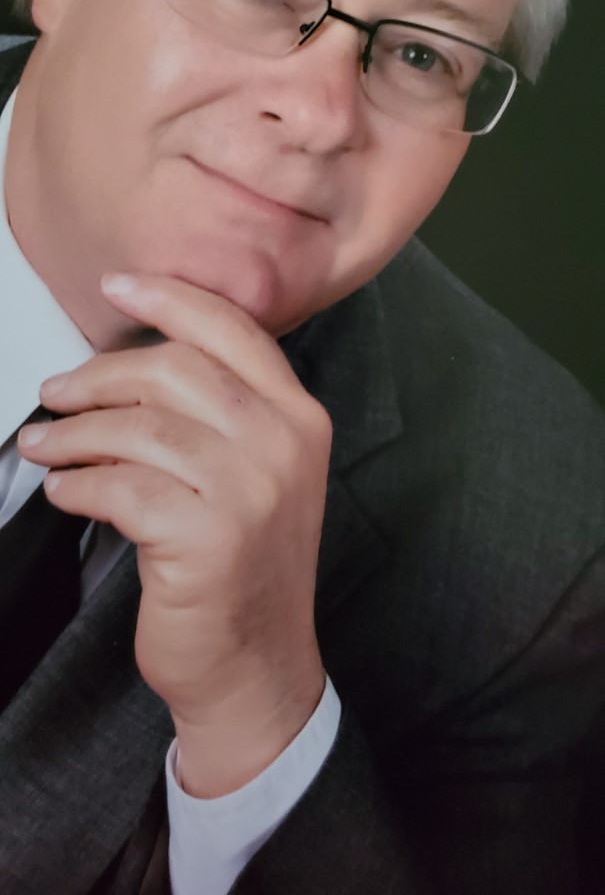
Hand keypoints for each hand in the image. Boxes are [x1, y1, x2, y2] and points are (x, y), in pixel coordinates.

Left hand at [18, 272, 331, 794]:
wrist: (256, 666)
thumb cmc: (244, 567)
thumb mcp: (257, 475)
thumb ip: (221, 414)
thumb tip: (133, 366)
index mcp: (300, 417)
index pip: (232, 330)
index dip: (169, 299)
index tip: (117, 287)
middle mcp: (283, 445)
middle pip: (175, 370)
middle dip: (100, 375)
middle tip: (58, 391)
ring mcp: (249, 491)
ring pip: (140, 428)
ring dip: (75, 432)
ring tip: (46, 444)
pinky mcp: (206, 538)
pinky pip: (119, 486)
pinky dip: (77, 484)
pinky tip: (64, 490)